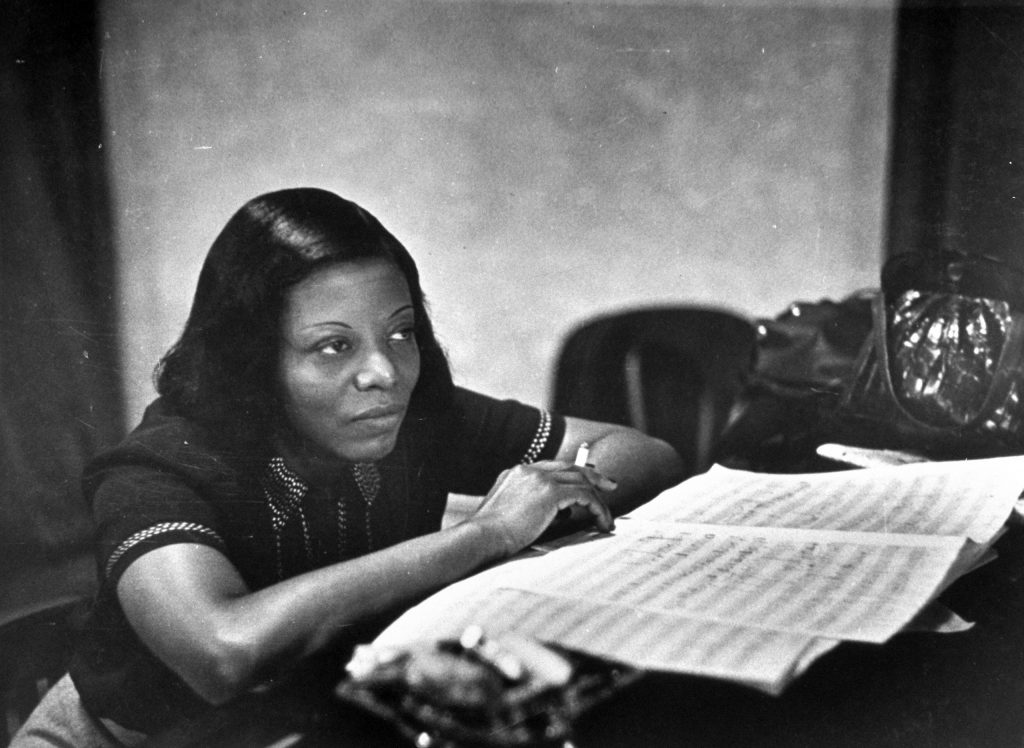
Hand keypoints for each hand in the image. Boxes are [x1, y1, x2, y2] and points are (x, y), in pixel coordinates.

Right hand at [467, 460, 615, 556]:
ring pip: (581, 481)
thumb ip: (529, 507)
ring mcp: (539, 478)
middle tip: (610, 485)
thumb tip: (557, 514)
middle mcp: (529, 470)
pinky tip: (602, 523)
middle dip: (593, 475)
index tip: (587, 481)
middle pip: (571, 467)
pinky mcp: (550, 492)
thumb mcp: (507, 513)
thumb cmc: (490, 535)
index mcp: (517, 473)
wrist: (482, 536)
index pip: (552, 467)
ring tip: (606, 518)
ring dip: (597, 500)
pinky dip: (597, 508)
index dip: (573, 473)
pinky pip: (585, 496)